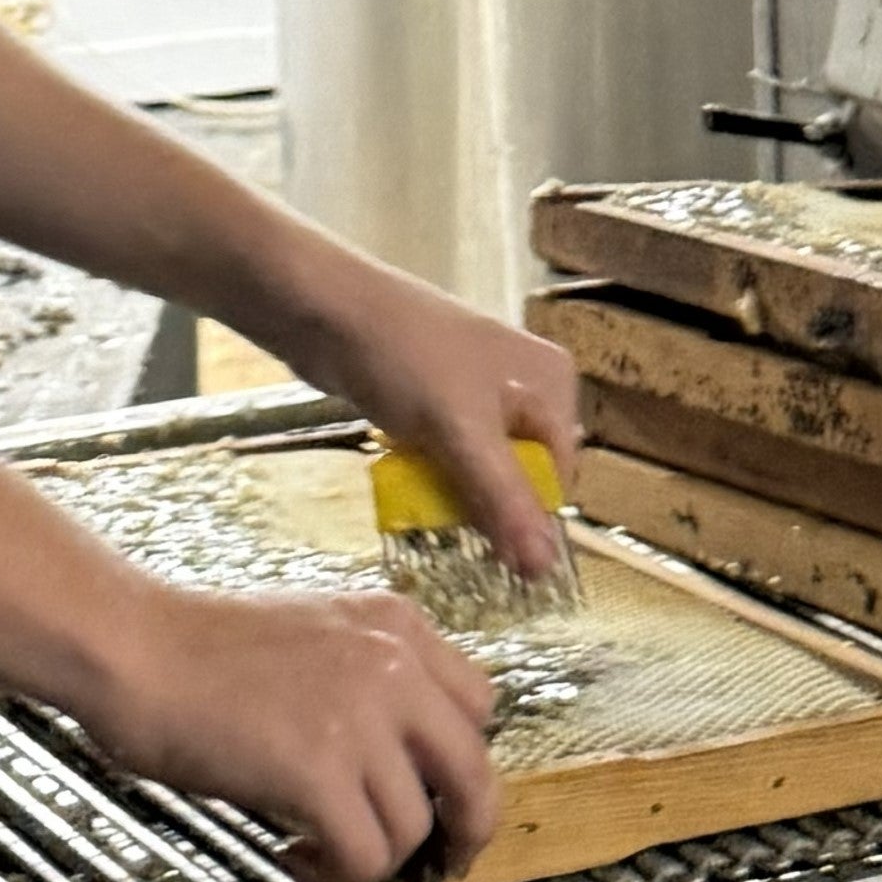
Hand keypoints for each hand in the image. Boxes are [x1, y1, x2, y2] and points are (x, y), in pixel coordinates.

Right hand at [88, 577, 503, 881]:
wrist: (134, 650)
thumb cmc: (197, 650)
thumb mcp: (312, 634)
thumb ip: (368, 679)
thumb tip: (399, 765)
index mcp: (395, 625)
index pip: (476, 705)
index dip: (460, 762)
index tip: (442, 797)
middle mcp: (394, 665)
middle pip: (473, 770)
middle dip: (465, 829)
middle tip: (440, 864)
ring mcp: (361, 718)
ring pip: (414, 826)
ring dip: (373, 861)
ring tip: (319, 858)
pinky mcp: (319, 770)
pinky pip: (364, 856)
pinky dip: (338, 880)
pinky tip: (299, 867)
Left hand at [274, 258, 585, 585]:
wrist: (325, 310)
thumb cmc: (405, 360)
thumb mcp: (462, 435)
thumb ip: (504, 502)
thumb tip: (545, 571)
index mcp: (552, 385)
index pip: (557, 479)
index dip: (525, 520)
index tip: (490, 554)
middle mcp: (525, 386)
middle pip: (521, 475)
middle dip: (488, 507)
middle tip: (450, 531)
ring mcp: (479, 391)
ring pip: (481, 468)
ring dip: (454, 494)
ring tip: (422, 506)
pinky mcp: (438, 398)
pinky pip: (450, 454)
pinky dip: (432, 474)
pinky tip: (408, 483)